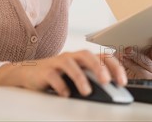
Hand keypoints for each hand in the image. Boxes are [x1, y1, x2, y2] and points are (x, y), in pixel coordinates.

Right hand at [0, 50, 126, 96]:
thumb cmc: (58, 75)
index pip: (103, 57)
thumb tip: (110, 93)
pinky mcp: (45, 71)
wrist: (29, 73)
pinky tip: (65, 94)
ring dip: (80, 78)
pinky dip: (60, 86)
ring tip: (86, 92)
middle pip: (87, 56)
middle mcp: (72, 57)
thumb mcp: (77, 76)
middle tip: (107, 81)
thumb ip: (91, 80)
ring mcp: (58, 62)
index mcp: (84, 58)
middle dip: (99, 68)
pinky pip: (53, 76)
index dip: (115, 68)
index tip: (122, 82)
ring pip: (71, 64)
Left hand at [117, 25, 151, 78]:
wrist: (117, 75)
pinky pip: (140, 70)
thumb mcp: (130, 46)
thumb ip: (135, 39)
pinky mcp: (147, 77)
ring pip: (147, 60)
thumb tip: (132, 26)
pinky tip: (124, 59)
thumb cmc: (124, 58)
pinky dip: (131, 64)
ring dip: (137, 55)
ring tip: (128, 50)